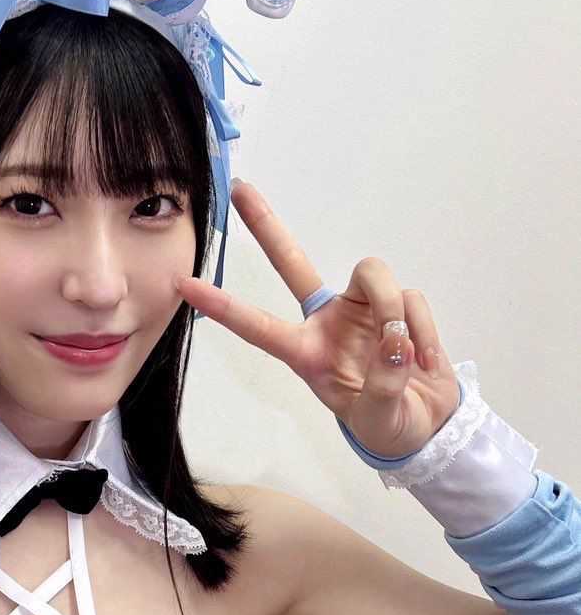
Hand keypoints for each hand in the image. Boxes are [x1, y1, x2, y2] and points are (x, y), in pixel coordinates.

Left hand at [174, 179, 461, 458]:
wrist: (430, 425)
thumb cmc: (390, 424)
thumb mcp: (379, 419)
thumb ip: (384, 386)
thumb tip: (395, 344)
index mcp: (306, 353)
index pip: (258, 325)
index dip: (222, 305)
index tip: (184, 283)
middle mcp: (328, 321)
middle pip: (293, 262)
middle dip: (267, 225)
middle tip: (240, 189)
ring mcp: (363, 309)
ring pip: (374, 275)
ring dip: (393, 311)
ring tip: (408, 358)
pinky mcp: (399, 304)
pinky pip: (412, 301)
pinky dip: (425, 333)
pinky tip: (426, 363)